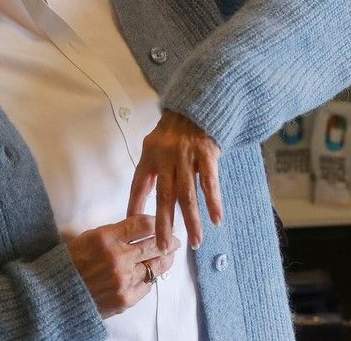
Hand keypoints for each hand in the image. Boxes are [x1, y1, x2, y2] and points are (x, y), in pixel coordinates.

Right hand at [67, 214, 179, 317]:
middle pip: (155, 245)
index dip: (157, 222)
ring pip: (155, 266)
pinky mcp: (125, 299)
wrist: (55, 295)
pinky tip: (151, 274)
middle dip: (169, 241)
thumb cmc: (72, 263)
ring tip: (169, 256)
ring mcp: (123, 280)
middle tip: (176, 240)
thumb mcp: (90, 237)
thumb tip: (141, 228)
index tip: (162, 222)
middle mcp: (117, 258)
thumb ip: (116, 232)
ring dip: (165, 260)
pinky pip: (147, 286)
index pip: (143, 224)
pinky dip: (150, 279)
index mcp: (106, 238)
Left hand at [127, 110, 222, 250]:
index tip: (134, 227)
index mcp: (150, 154)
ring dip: (192, 220)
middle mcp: (166, 156)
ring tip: (195, 241)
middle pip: (164, 195)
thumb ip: (151, 169)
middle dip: (164, 223)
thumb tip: (142, 201)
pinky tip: (216, 218)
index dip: (135, 205)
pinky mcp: (207, 153)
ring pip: (188, 193)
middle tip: (163, 247)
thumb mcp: (156, 143)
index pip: (139, 184)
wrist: (198, 103)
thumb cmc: (176, 129)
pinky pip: (210, 181)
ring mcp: (187, 155)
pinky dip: (213, 201)